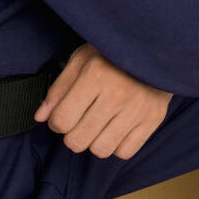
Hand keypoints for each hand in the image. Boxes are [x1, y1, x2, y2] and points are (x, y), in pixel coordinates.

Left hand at [33, 43, 172, 159]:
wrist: (156, 47)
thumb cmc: (113, 54)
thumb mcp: (82, 59)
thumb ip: (59, 88)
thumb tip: (41, 117)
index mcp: (95, 75)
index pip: (62, 120)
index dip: (56, 122)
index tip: (62, 115)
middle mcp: (117, 95)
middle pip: (78, 140)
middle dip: (72, 134)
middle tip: (80, 121)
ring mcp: (137, 110)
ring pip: (100, 150)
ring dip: (94, 141)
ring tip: (98, 125)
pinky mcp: (153, 120)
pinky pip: (124, 152)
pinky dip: (116, 145)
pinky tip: (116, 128)